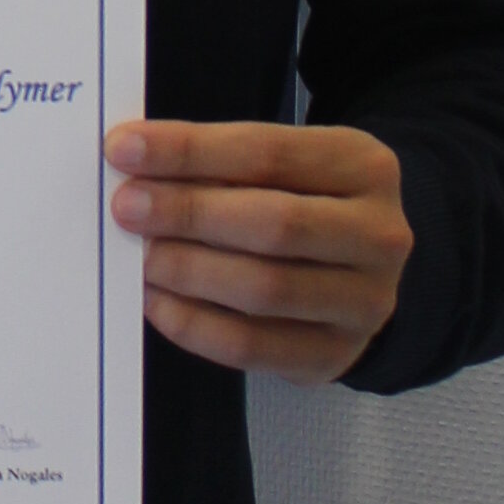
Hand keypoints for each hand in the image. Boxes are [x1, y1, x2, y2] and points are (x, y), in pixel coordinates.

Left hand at [106, 115, 411, 379]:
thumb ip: (221, 163)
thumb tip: (135, 165)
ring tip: (142, 257)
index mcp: (364, 167)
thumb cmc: (305, 202)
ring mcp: (365, 302)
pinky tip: (157, 301)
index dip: (190, 150)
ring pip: (264, 288)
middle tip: (127, 207)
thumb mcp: (285, 166)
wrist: (361, 270)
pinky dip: (193, 324)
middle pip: (274, 223)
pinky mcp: (334, 355)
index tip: (125, 149)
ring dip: (188, 270)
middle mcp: (379, 235)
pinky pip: (251, 346)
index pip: (268, 152)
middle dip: (188, 213)